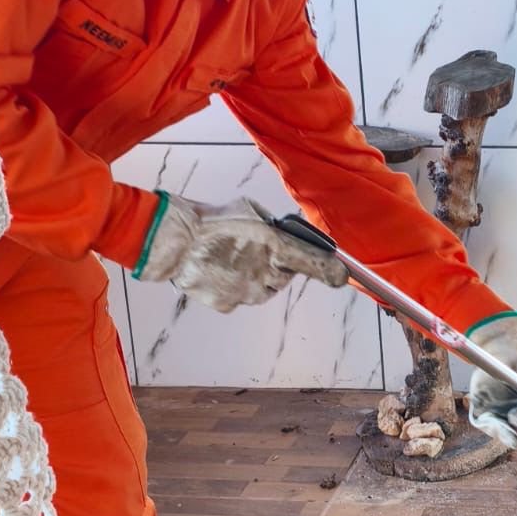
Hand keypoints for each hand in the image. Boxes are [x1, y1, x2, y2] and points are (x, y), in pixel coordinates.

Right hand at [133, 193, 348, 312]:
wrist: (175, 241)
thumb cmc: (211, 221)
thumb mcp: (251, 211)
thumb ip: (274, 227)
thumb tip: (282, 234)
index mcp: (275, 246)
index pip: (314, 263)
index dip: (331, 271)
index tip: (341, 275)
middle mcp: (265, 273)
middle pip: (284, 277)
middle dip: (277, 266)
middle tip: (257, 252)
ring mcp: (246, 292)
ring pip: (261, 290)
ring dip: (254, 278)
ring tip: (232, 259)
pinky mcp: (228, 304)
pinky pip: (239, 297)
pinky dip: (233, 287)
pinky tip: (219, 270)